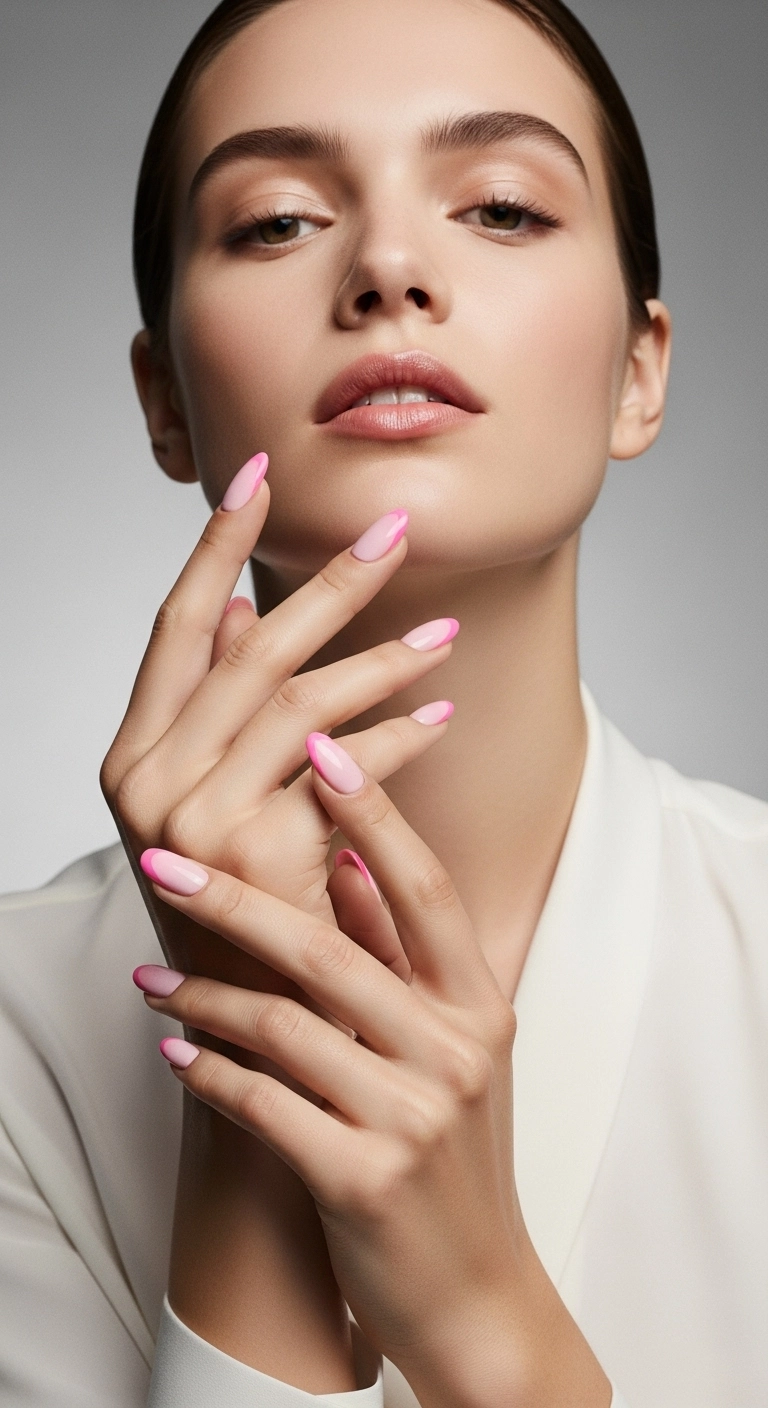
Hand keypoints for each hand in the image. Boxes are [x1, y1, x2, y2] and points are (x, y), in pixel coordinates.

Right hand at [100, 454, 455, 1013]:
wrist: (252, 1025)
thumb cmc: (240, 904)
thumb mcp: (210, 801)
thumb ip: (216, 710)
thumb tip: (229, 610)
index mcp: (130, 756)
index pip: (174, 626)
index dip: (216, 546)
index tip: (257, 477)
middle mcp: (145, 779)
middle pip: (250, 648)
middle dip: (329, 581)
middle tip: (396, 528)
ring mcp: (193, 817)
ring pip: (304, 699)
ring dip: (383, 658)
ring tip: (446, 634)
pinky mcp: (255, 851)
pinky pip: (343, 767)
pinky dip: (397, 739)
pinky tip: (439, 719)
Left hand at [135, 741, 610, 1407]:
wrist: (477, 1290)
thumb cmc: (456, 1154)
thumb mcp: (452, 1045)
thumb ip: (401, 954)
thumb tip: (341, 858)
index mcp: (479, 1003)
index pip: (423, 887)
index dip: (372, 811)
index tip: (314, 743)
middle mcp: (453, 1049)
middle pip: (329, 948)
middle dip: (237, 896)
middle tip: (163, 861)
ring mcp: (412, 1117)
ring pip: (284, 1025)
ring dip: (204, 995)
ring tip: (151, 979)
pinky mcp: (362, 1180)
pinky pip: (262, 1106)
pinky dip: (211, 1073)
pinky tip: (175, 1052)